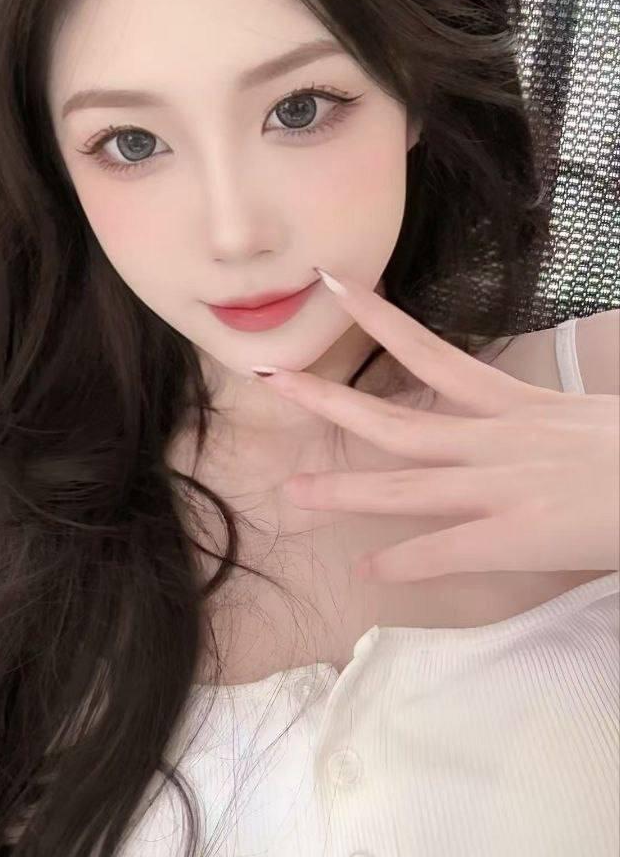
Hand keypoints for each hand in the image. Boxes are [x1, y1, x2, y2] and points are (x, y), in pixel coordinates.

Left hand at [250, 269, 619, 581]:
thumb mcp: (583, 420)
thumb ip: (539, 423)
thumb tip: (517, 430)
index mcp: (513, 406)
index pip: (432, 353)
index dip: (380, 322)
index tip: (339, 287)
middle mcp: (495, 439)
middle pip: (395, 420)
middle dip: (330, 401)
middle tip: (272, 380)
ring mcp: (501, 487)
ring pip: (404, 487)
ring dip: (345, 490)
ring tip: (293, 490)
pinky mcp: (517, 535)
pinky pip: (446, 550)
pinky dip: (405, 561)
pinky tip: (368, 569)